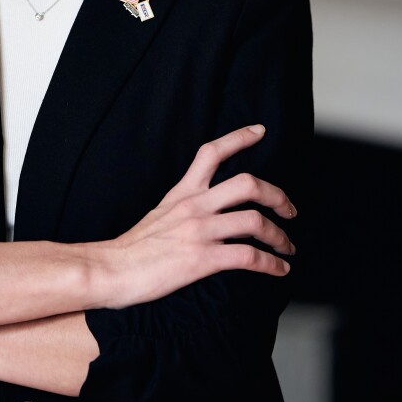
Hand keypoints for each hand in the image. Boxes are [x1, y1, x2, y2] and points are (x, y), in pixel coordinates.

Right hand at [104, 124, 296, 308]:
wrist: (112, 269)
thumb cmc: (134, 247)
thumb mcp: (160, 212)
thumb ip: (184, 204)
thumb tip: (207, 208)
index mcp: (183, 191)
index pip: (212, 152)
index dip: (239, 138)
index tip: (260, 131)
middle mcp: (194, 205)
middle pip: (247, 184)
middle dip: (277, 195)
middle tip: (289, 209)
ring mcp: (199, 231)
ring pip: (255, 221)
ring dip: (280, 235)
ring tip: (287, 245)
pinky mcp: (202, 259)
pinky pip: (249, 257)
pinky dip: (272, 264)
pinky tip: (280, 270)